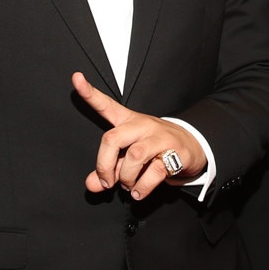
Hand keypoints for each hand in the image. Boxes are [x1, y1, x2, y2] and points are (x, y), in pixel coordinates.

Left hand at [73, 72, 205, 199]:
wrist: (192, 147)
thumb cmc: (154, 149)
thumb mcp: (128, 158)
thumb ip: (108, 170)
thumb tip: (92, 185)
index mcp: (127, 121)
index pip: (106, 104)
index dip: (89, 92)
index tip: (76, 78)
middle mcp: (142, 125)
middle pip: (112, 139)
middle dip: (104, 166)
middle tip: (107, 182)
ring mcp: (159, 137)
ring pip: (134, 157)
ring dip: (126, 179)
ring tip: (129, 186)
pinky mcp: (174, 152)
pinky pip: (153, 172)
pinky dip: (142, 188)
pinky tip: (139, 191)